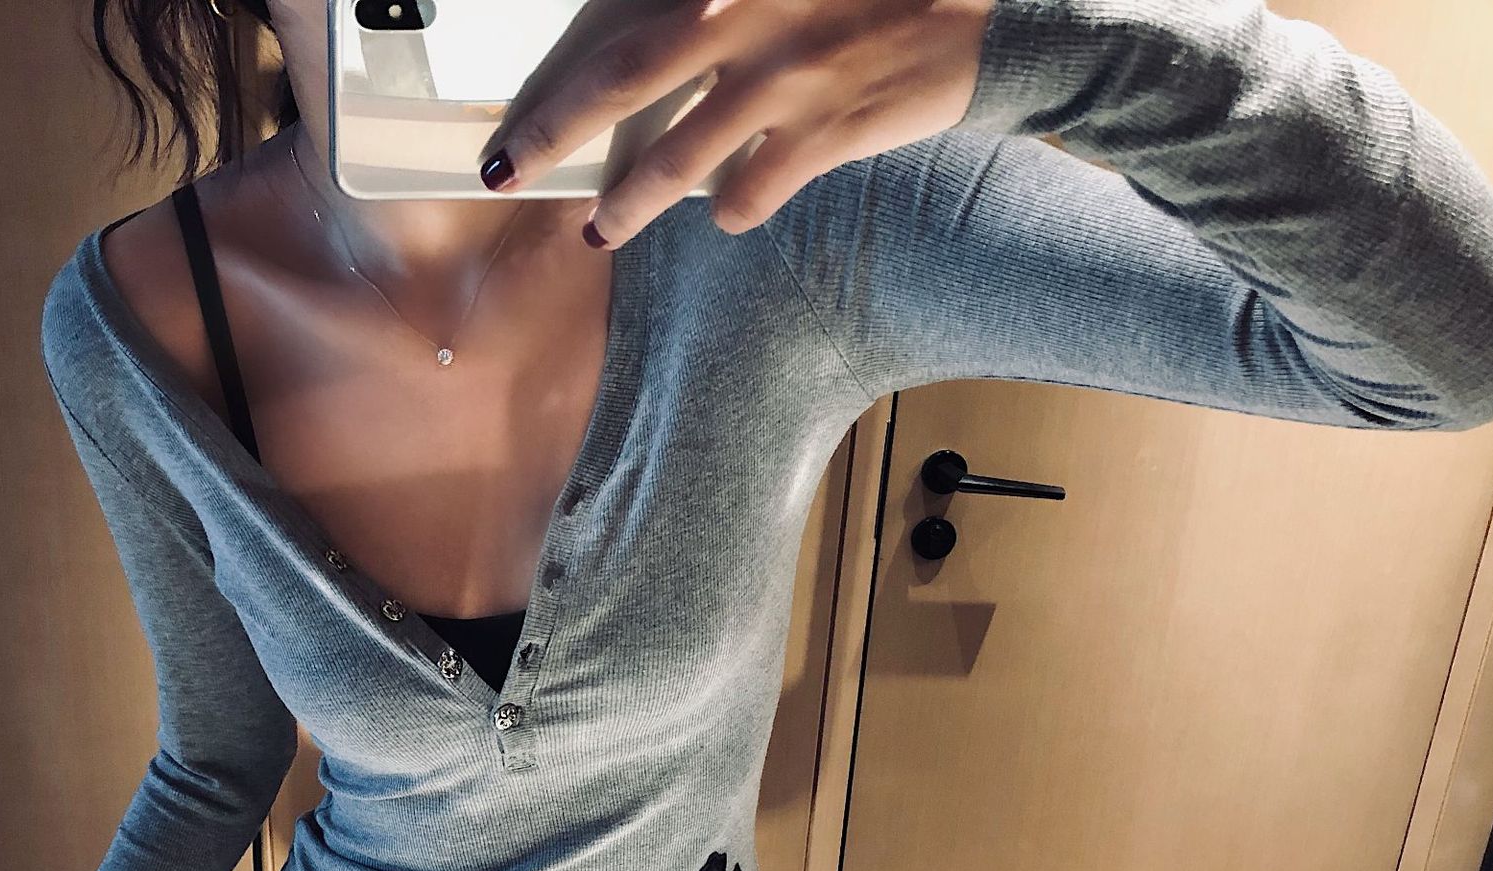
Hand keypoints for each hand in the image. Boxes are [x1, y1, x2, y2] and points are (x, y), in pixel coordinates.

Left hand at [478, 0, 996, 245]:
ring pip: (678, 162)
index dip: (556, 94)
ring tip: (602, 228)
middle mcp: (747, 32)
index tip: (512, 129)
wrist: (980, 12)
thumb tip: (666, 38)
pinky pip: (751, 194)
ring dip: (631, 204)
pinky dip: (728, 211)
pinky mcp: (827, 135)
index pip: (619, 42)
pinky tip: (724, 210)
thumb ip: (721, 4)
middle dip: (557, 140)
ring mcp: (786, 88)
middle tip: (514, 176)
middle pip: (623, 91)